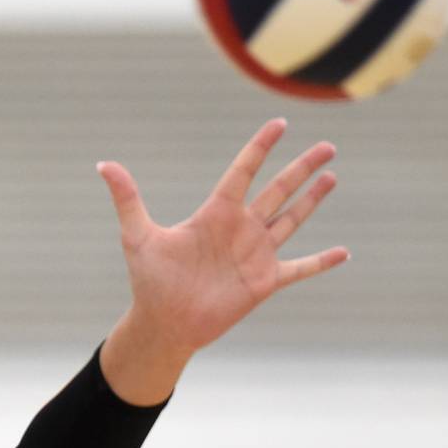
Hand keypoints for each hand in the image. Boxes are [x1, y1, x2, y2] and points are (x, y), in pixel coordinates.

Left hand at [97, 119, 347, 404]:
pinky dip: (322, 261)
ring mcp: (255, 255)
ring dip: (313, 200)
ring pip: (292, 220)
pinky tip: (344, 252)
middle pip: (278, 190)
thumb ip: (127, 198)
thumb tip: (103, 164)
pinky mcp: (265, 283)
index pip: (243, 171)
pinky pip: (300, 268)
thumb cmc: (150, 281)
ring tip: (332, 176)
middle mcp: (240, 229)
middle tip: (327, 145)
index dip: (261, 147)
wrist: (164, 324)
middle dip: (302, 168)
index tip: (279, 123)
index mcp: (215, 213)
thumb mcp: (137, 235)